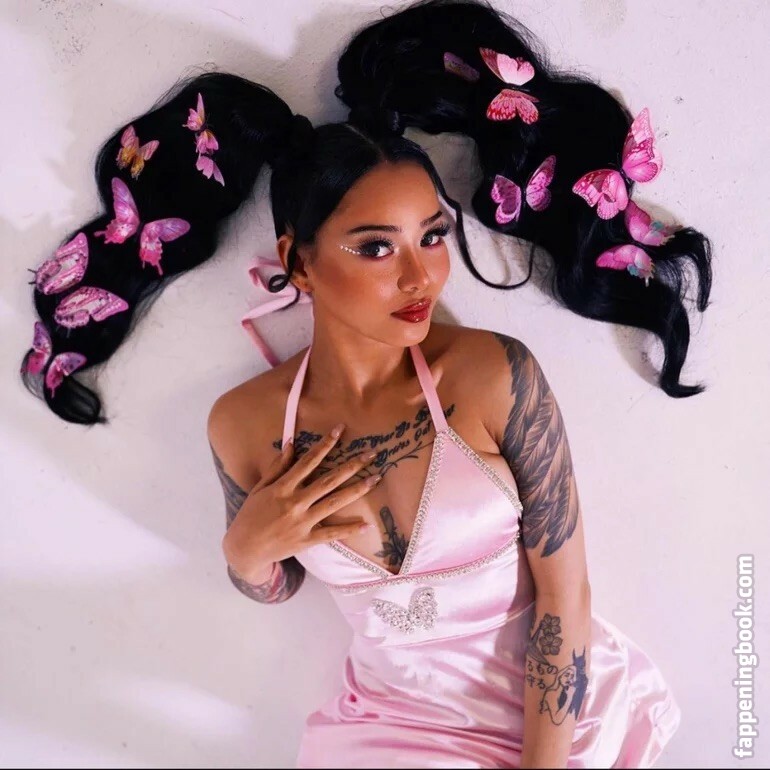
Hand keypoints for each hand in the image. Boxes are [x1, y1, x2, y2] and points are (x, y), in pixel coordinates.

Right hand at [221, 423, 380, 579]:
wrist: (244, 549)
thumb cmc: (251, 515)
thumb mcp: (260, 488)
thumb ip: (277, 466)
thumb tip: (291, 443)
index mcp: (282, 487)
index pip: (309, 461)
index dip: (326, 444)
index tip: (340, 430)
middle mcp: (295, 502)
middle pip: (329, 480)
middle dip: (352, 466)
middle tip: (372, 455)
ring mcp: (302, 522)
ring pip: (334, 502)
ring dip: (356, 490)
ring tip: (375, 479)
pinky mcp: (307, 540)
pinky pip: (331, 533)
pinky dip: (349, 529)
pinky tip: (367, 525)